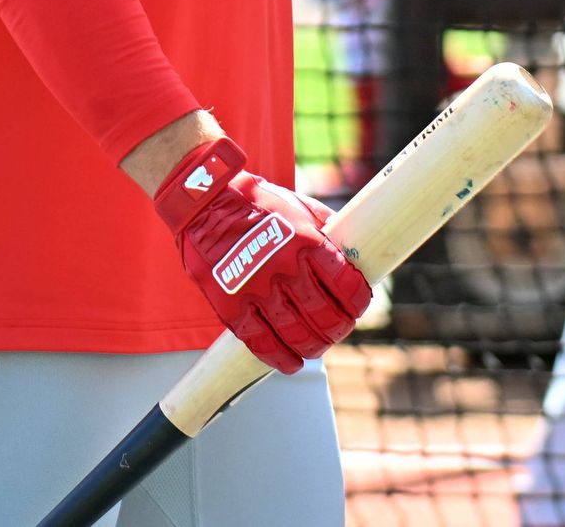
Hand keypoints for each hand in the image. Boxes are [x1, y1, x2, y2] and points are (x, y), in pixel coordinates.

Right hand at [154, 136, 371, 372]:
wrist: (205, 202)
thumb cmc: (255, 202)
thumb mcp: (296, 207)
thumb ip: (323, 227)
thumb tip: (351, 245)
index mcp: (306, 242)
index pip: (345, 285)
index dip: (358, 301)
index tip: (359, 304)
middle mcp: (285, 269)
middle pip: (325, 316)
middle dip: (340, 327)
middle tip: (341, 326)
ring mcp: (258, 290)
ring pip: (298, 335)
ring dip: (315, 346)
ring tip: (318, 345)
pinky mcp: (233, 307)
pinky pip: (262, 344)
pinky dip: (281, 358)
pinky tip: (292, 361)